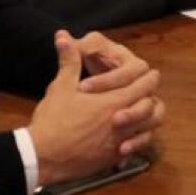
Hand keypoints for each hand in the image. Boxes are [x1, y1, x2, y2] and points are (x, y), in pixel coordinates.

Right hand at [29, 34, 163, 186]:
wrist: (42, 156)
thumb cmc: (53, 120)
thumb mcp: (61, 87)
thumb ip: (69, 61)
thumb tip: (63, 35)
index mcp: (113, 101)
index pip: (144, 86)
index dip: (149, 79)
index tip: (151, 74)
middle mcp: (123, 122)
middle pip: (153, 107)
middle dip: (152, 97)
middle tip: (149, 92)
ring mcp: (119, 141)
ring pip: (149, 130)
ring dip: (148, 121)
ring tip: (144, 114)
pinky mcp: (113, 158)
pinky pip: (135, 149)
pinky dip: (136, 143)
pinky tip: (129, 138)